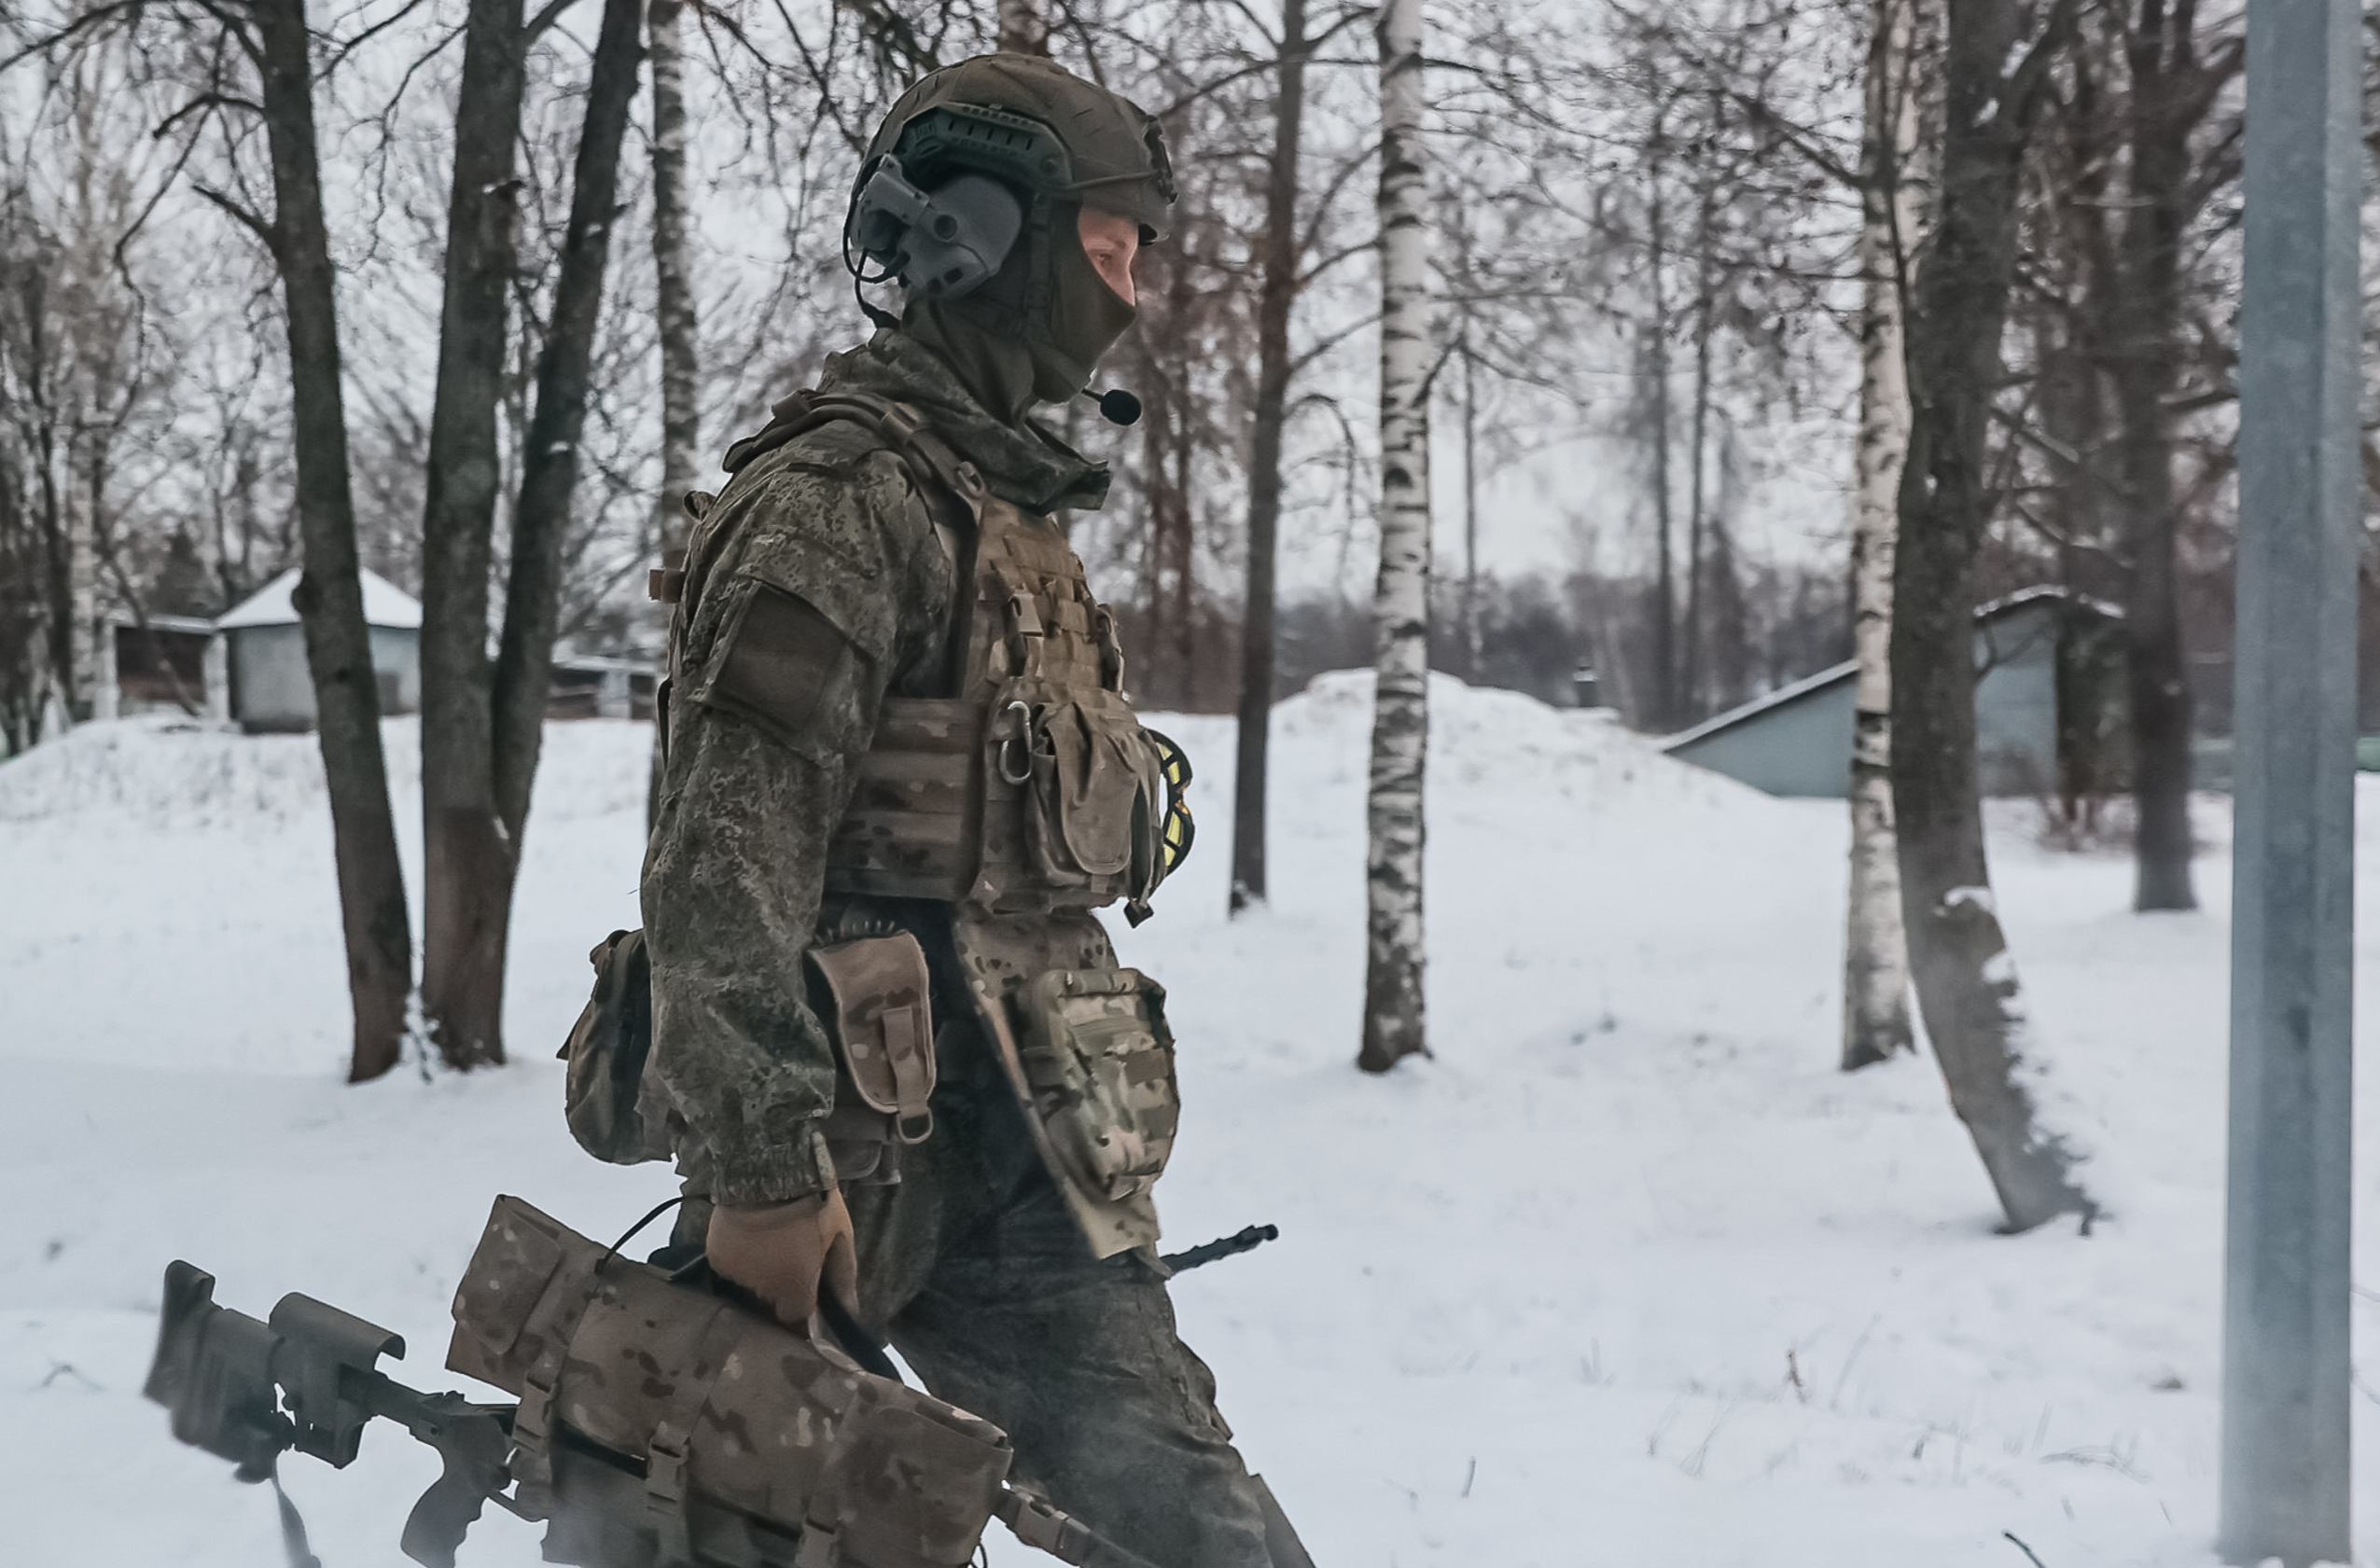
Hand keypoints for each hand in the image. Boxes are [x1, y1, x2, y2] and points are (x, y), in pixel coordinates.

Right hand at [705, 1188, 857, 1333]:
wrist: (771, 1172)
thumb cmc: (816, 1204)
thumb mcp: (840, 1237)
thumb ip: (843, 1279)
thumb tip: (850, 1312)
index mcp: (795, 1288)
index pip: (796, 1317)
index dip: (802, 1303)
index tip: (806, 1285)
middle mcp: (763, 1291)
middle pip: (773, 1299)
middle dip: (782, 1283)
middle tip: (791, 1250)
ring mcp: (737, 1275)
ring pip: (751, 1283)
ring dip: (760, 1269)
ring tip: (770, 1239)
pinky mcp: (717, 1258)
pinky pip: (731, 1267)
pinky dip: (740, 1256)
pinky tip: (750, 1235)